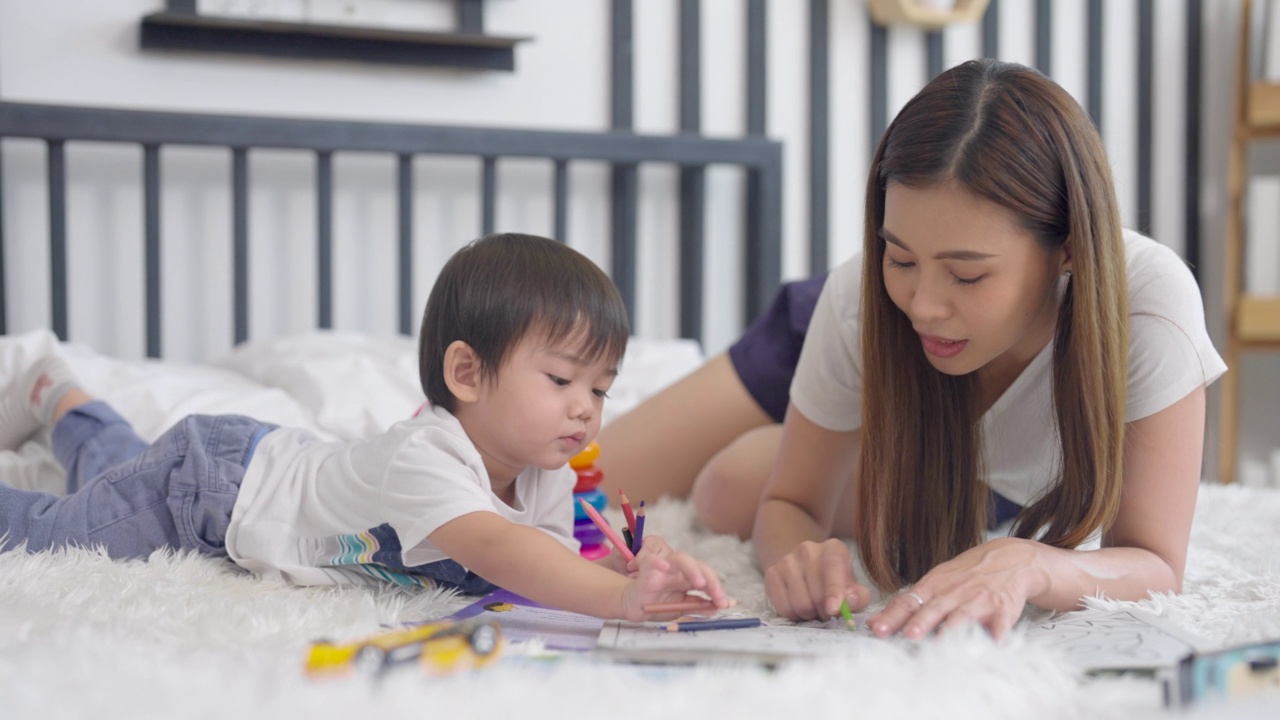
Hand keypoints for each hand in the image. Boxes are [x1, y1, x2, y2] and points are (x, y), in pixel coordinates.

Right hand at [618, 536, 730, 621]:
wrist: (634, 606)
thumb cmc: (656, 604)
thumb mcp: (679, 608)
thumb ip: (696, 607)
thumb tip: (715, 609)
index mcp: (688, 579)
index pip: (707, 578)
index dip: (717, 589)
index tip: (724, 604)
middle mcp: (679, 570)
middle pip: (699, 565)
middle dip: (711, 580)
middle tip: (718, 597)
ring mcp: (664, 567)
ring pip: (681, 558)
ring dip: (693, 569)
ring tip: (699, 583)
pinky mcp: (646, 568)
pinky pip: (652, 560)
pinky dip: (658, 562)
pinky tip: (665, 567)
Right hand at [764, 538, 870, 620]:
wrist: (806, 570)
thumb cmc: (835, 582)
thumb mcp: (853, 587)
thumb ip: (858, 596)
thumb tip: (851, 602)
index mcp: (833, 548)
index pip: (833, 566)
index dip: (834, 590)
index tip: (834, 610)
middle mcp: (808, 549)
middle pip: (816, 593)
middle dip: (825, 611)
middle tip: (828, 612)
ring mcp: (787, 560)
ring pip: (800, 603)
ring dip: (810, 614)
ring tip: (814, 608)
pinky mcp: (772, 574)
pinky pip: (783, 607)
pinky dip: (794, 615)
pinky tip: (799, 607)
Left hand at [865, 537, 1049, 640]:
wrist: (1011, 559)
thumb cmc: (966, 575)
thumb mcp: (936, 582)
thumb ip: (909, 603)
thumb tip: (874, 623)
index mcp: (935, 585)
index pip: (908, 601)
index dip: (892, 615)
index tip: (876, 629)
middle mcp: (955, 591)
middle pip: (934, 608)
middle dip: (920, 622)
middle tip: (908, 635)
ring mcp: (979, 599)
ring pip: (963, 616)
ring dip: (952, 629)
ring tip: (942, 643)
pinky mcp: (1003, 609)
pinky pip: (999, 625)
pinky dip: (996, 635)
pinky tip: (992, 646)